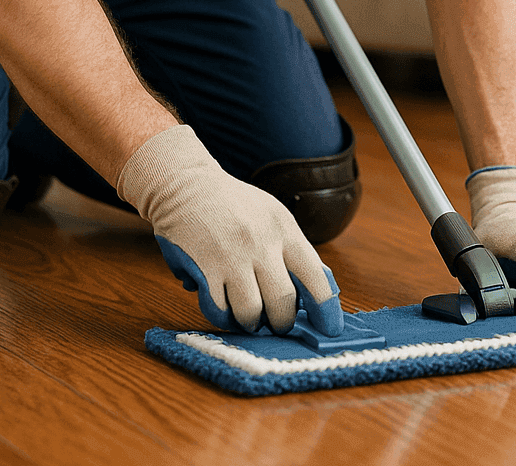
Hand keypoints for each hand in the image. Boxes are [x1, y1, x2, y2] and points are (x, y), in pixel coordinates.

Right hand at [117, 126, 342, 335]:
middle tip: (276, 323)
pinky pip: (219, 310)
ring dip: (251, 322)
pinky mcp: (204, 268)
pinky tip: (224, 307)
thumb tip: (320, 289)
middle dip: (282, 322)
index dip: (326, 309)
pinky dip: (223, 316)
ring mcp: (232, 257)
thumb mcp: (273, 217)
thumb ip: (294, 250)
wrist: (185, 186)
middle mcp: (261, 243)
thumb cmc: (233, 206)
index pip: (315, 277)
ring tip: (247, 316)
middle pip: (283, 303)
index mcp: (284, 230)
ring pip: (251, 312)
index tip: (330, 329)